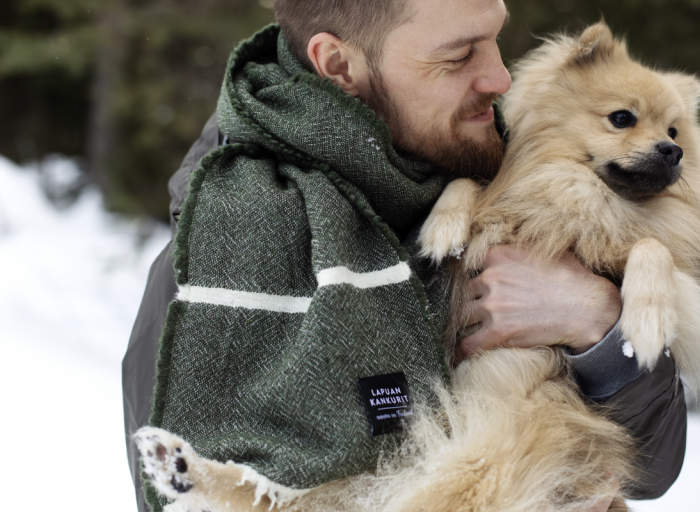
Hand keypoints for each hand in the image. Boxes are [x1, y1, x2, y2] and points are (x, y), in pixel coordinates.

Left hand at [456, 245, 620, 361]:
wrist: (588, 308)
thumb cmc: (571, 278)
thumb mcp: (541, 251)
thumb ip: (515, 251)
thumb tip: (506, 251)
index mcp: (498, 256)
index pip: (468, 264)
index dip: (469, 275)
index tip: (471, 285)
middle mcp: (491, 278)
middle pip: (463, 290)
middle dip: (466, 300)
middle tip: (469, 308)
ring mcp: (493, 305)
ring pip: (461, 315)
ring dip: (462, 323)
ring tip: (461, 329)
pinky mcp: (499, 331)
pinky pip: (469, 343)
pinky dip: (462, 350)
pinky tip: (459, 354)